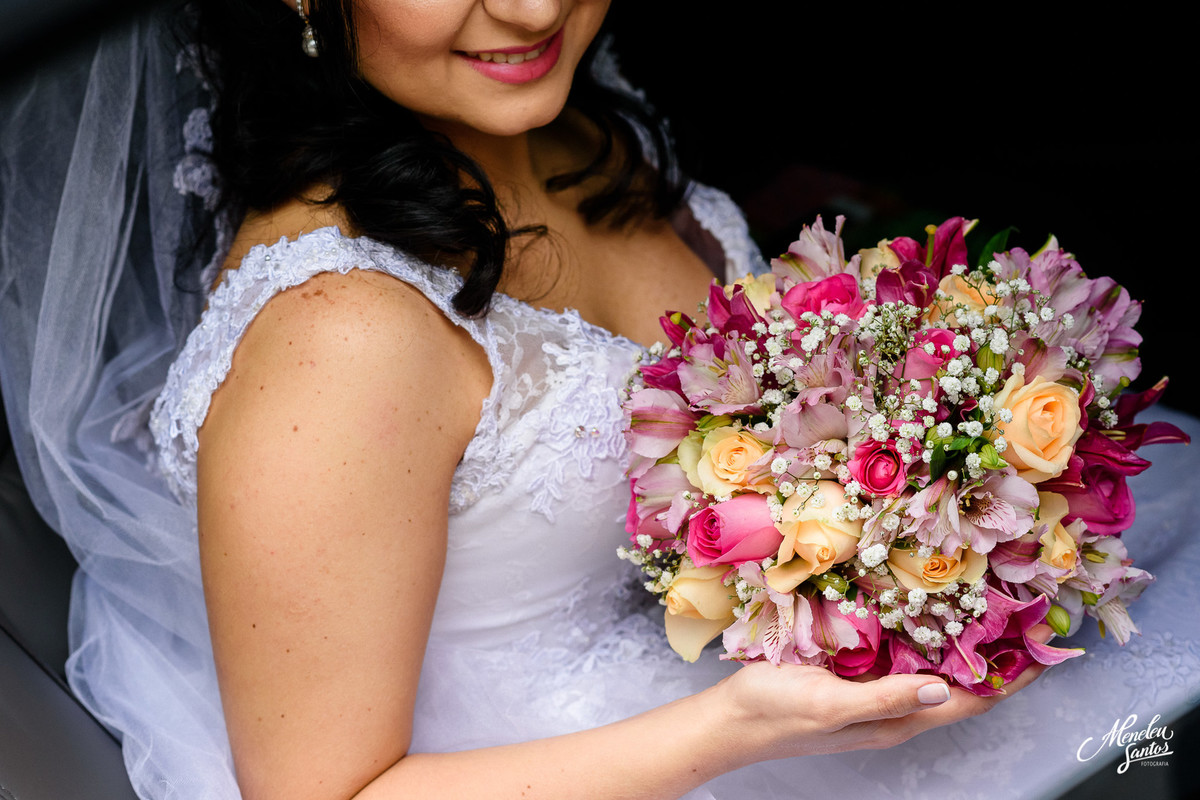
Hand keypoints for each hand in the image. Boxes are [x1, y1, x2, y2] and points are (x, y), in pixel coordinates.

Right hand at [716, 624, 1051, 762]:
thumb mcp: (831, 704)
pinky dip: (922, 635)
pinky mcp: (852, 675)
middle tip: (1022, 615)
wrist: (729, 718)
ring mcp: (872, 692)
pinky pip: (900, 655)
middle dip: (994, 656)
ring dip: (961, 643)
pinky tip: (922, 610)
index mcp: (895, 720)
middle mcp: (893, 708)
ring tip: (988, 606)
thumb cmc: (775, 714)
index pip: (968, 701)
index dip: (1009, 678)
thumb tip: (943, 688)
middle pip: (958, 685)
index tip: (1042, 648)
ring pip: (931, 669)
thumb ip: (886, 697)